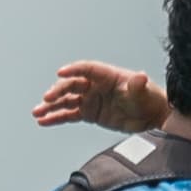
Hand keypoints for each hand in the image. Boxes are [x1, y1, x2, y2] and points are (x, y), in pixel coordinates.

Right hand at [31, 60, 169, 130]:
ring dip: (51, 106)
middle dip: (57, 91)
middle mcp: (95, 85)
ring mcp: (90, 99)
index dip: (73, 70)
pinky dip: (56, 117)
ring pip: (66, 101)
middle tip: (46, 99)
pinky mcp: (89, 113)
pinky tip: (43, 121)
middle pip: (71, 85)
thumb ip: (137, 86)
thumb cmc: (149, 99)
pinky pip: (69, 114)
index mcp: (106, 76)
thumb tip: (140, 78)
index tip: (61, 73)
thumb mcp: (143, 92)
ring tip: (37, 113)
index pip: (86, 69)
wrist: (153, 116)